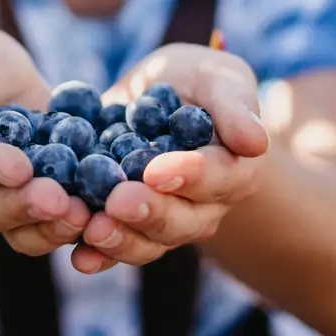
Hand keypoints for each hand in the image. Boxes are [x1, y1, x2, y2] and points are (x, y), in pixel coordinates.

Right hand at [0, 28, 91, 255]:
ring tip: (83, 217)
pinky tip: (99, 218)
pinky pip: (46, 231)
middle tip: (58, 201)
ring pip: (17, 230)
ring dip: (50, 227)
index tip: (20, 168)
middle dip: (24, 205)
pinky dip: (72, 229)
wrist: (1, 88)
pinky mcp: (29, 211)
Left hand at [71, 43, 270, 272]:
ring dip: (120, 240)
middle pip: (181, 221)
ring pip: (148, 243)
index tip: (157, 170)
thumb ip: (235, 105)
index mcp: (233, 170)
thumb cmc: (195, 82)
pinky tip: (80, 258)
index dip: (189, 176)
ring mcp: (165, 222)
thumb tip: (256, 142)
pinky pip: (116, 250)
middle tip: (117, 201)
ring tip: (93, 230)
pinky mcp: (128, 226)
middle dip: (148, 213)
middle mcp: (203, 207)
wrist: (153, 95)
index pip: (217, 178)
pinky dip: (98, 256)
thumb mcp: (217, 77)